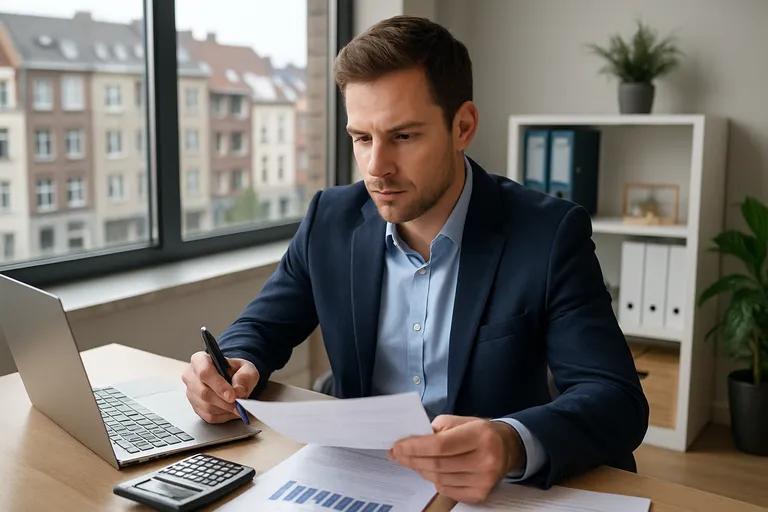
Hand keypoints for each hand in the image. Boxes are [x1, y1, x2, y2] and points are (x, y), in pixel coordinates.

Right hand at [181, 351, 258, 422]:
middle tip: (239, 404)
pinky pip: (208, 416)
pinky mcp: (195, 407)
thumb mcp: (246, 368)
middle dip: (224, 401)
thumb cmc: (236, 371)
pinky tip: (231, 410)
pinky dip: (223, 416)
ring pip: (206, 407)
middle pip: (203, 393)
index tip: (232, 395)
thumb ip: (245, 377)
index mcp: (200, 360)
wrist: (232, 378)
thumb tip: (239, 391)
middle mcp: (191, 376)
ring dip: (225, 409)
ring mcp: (191, 393)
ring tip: (238, 406)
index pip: (204, 372)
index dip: (218, 385)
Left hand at [388, 415, 523, 502]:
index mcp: (480, 435)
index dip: (415, 447)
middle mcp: (485, 460)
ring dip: (421, 469)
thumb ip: (437, 429)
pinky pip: (447, 490)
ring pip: (439, 479)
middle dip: (412, 459)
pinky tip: (432, 470)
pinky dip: (434, 480)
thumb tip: (410, 442)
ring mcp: (484, 480)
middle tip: (397, 454)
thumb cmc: (479, 432)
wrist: (507, 449)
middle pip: (437, 464)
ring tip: (412, 460)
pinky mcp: (480, 494)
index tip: (397, 446)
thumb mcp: (460, 421)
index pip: (440, 445)